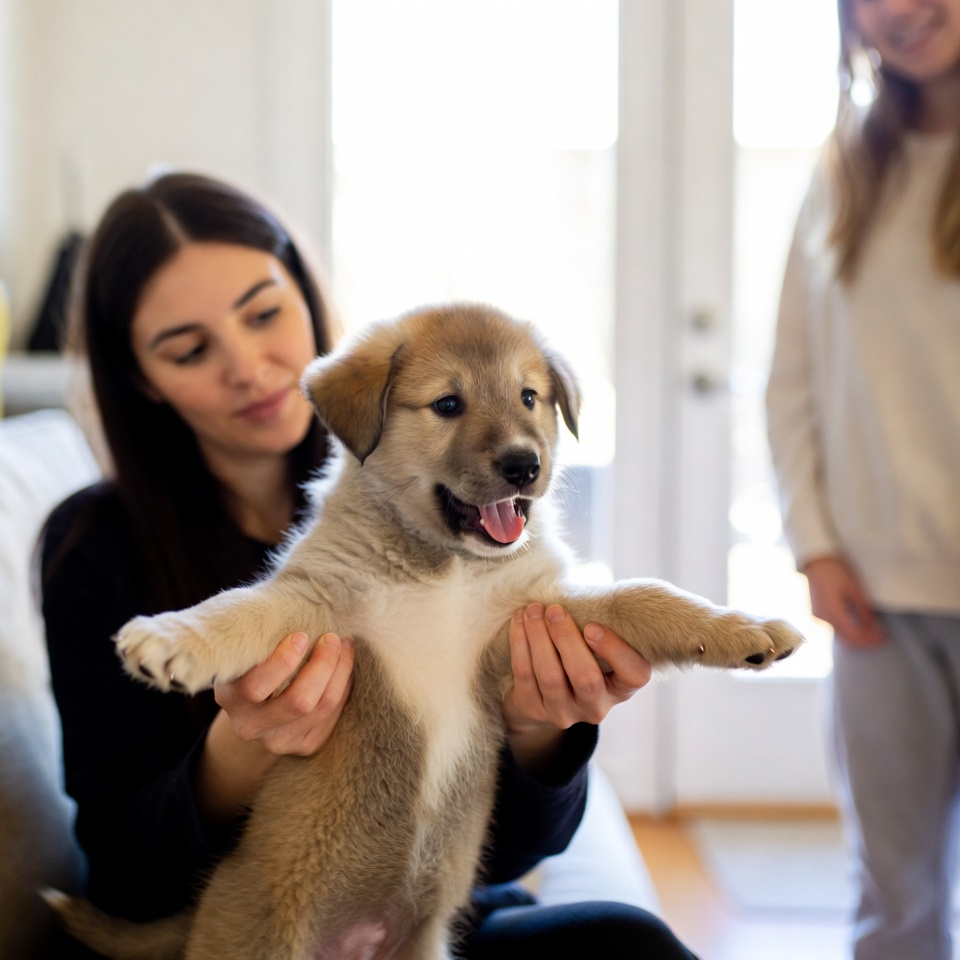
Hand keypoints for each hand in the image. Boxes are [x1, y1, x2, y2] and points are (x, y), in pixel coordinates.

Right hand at [196, 632, 353, 823]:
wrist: (254, 704)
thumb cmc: (254, 659)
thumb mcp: (247, 647)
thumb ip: (260, 633)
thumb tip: (296, 598)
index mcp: (230, 697)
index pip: (255, 686)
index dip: (283, 661)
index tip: (301, 635)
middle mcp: (250, 725)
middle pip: (297, 701)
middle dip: (322, 664)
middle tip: (332, 638)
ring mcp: (277, 740)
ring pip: (321, 708)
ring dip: (340, 672)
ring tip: (345, 645)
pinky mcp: (303, 746)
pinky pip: (332, 717)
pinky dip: (343, 687)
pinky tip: (343, 668)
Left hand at [502, 604, 650, 772]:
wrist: (543, 690)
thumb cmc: (579, 653)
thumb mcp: (597, 645)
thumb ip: (600, 626)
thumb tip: (586, 595)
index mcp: (620, 688)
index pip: (634, 675)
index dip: (616, 651)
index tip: (592, 626)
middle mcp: (595, 706)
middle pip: (586, 677)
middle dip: (566, 638)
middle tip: (554, 610)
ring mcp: (563, 712)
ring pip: (550, 676)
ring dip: (538, 638)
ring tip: (533, 610)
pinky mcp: (533, 709)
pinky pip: (525, 675)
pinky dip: (520, 644)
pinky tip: (519, 622)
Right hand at [803, 555, 883, 647]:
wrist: (815, 562)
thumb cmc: (835, 571)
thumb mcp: (853, 589)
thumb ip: (863, 611)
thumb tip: (875, 628)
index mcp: (833, 612)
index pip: (855, 636)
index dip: (870, 641)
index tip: (883, 639)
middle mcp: (823, 618)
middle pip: (847, 640)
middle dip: (864, 642)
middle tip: (880, 639)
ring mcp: (819, 617)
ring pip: (840, 636)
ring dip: (856, 637)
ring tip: (872, 633)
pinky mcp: (817, 614)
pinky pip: (834, 628)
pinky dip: (847, 631)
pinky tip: (858, 626)